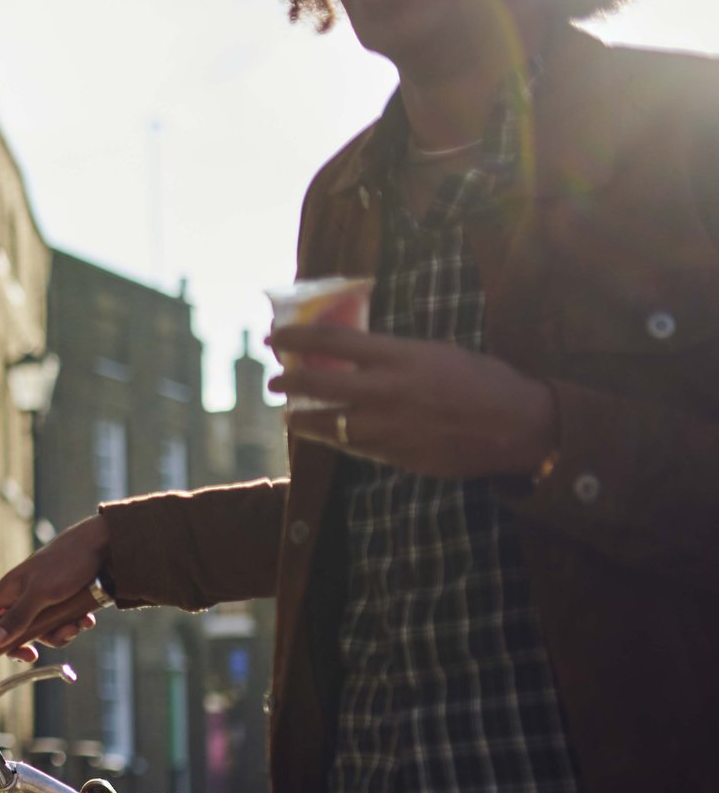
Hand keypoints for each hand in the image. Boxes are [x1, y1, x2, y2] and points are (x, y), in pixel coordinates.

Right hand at [0, 514, 108, 661]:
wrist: (101, 546)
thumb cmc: (66, 563)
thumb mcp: (41, 593)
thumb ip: (17, 618)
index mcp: (6, 592)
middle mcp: (19, 598)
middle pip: (6, 632)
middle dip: (21, 645)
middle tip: (31, 655)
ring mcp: (39, 601)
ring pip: (37, 632)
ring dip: (57, 634)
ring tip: (74, 625)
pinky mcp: (59, 603)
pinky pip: (58, 626)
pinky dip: (71, 625)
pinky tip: (84, 619)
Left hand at [267, 326, 554, 478]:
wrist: (519, 426)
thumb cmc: (486, 381)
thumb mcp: (439, 353)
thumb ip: (398, 355)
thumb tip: (364, 353)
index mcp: (398, 356)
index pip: (332, 341)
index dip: (296, 338)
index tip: (274, 338)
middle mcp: (385, 390)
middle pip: (318, 383)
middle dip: (288, 381)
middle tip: (273, 381)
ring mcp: (387, 426)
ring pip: (326, 424)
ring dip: (302, 419)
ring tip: (289, 416)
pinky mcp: (395, 455)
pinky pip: (352, 447)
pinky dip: (335, 440)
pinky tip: (327, 435)